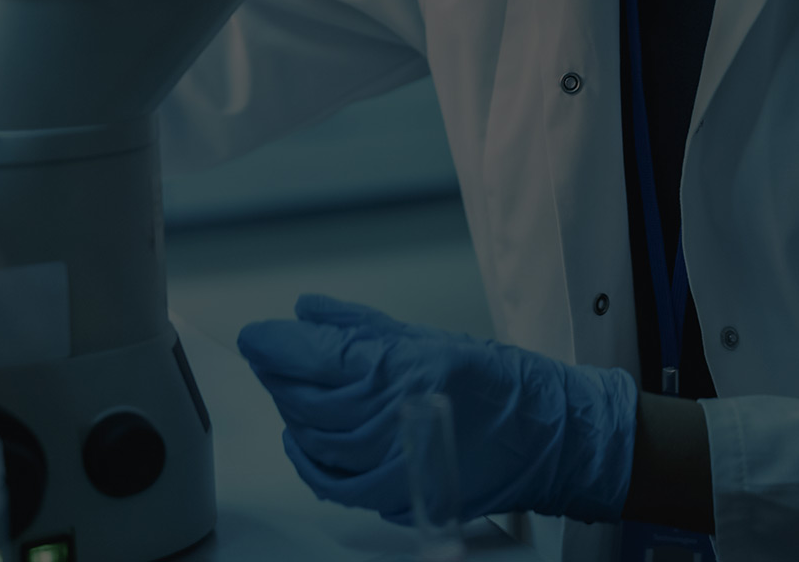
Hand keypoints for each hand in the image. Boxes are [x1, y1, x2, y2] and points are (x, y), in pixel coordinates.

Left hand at [237, 294, 637, 524]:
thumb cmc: (500, 383)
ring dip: (290, 413)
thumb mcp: (428, 335)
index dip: (279, 346)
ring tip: (281, 388)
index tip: (256, 335)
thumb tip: (309, 311)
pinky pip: (336, 483)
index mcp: (408, 367)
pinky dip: (310, 463)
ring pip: (318, 440)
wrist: (549, 437)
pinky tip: (300, 442)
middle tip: (264, 354)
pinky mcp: (402, 492)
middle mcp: (399, 415)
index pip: (323, 357)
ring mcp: (398, 460)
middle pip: (311, 400)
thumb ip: (362, 325)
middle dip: (278, 375)